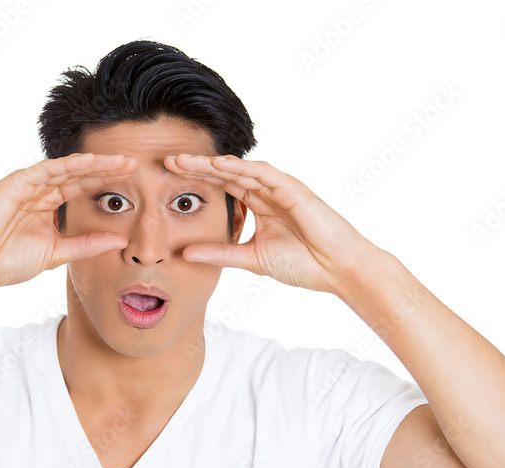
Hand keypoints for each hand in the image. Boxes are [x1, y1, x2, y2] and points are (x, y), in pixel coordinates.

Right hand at [0, 153, 136, 289]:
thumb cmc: (7, 262)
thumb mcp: (57, 252)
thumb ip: (87, 244)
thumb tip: (120, 241)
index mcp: (49, 206)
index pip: (83, 189)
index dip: (107, 183)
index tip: (134, 180)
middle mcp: (40, 192)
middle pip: (79, 175)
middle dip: (106, 169)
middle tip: (134, 164)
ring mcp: (28, 186)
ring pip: (66, 169)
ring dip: (93, 164)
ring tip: (119, 161)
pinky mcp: (15, 184)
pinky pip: (45, 169)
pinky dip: (67, 164)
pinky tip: (89, 161)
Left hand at [164, 154, 382, 294]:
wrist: (337, 271)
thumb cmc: (304, 264)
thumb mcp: (251, 259)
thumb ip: (220, 253)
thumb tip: (185, 254)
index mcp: (259, 206)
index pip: (222, 188)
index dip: (196, 182)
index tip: (167, 179)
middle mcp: (267, 193)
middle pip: (226, 174)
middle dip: (197, 167)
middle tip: (167, 161)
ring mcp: (281, 189)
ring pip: (241, 169)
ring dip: (212, 164)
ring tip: (184, 160)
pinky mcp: (293, 189)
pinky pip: (264, 174)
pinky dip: (241, 168)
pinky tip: (218, 165)